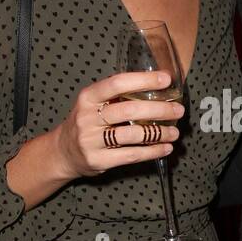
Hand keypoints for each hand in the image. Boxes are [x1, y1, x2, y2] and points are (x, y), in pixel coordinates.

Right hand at [53, 70, 184, 180]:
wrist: (63, 152)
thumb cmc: (87, 122)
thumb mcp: (93, 103)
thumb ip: (117, 96)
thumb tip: (157, 87)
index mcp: (88, 97)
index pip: (117, 83)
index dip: (144, 80)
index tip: (166, 80)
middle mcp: (87, 117)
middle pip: (129, 110)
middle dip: (159, 110)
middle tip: (178, 110)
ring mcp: (91, 140)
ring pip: (132, 135)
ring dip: (159, 133)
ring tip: (175, 132)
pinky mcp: (98, 160)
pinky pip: (131, 155)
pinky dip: (152, 152)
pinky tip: (165, 148)